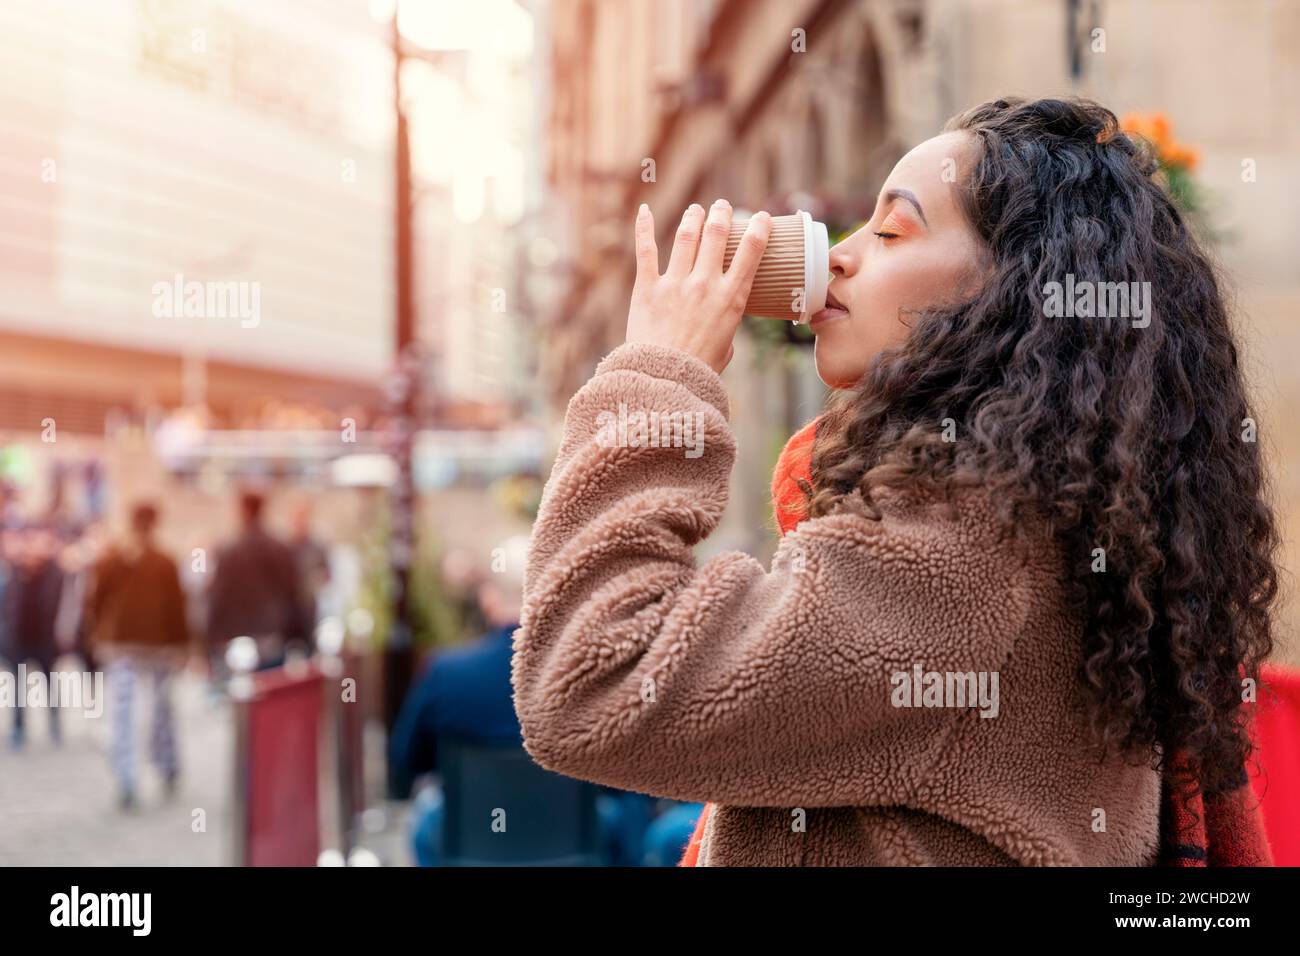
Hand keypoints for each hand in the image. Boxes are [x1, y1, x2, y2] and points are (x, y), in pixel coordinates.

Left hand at [625, 200, 771, 373]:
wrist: (664, 379)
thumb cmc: (699, 370)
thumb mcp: (727, 346)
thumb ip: (726, 326)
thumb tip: (723, 322)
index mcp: (731, 299)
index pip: (750, 252)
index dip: (758, 228)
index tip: (760, 217)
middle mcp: (705, 285)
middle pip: (716, 236)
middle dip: (721, 215)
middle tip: (722, 207)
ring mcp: (675, 284)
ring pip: (686, 237)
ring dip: (693, 218)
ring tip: (696, 210)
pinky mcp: (647, 289)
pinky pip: (646, 250)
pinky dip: (644, 227)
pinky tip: (644, 210)